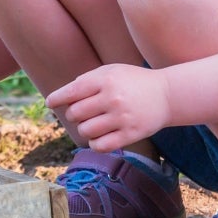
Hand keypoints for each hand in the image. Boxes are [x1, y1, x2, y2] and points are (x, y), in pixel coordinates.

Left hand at [46, 64, 170, 152]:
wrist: (167, 95)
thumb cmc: (132, 82)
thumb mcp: (111, 71)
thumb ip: (86, 80)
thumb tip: (60, 97)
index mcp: (106, 80)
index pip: (72, 92)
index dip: (57, 99)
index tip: (50, 103)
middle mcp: (113, 98)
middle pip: (75, 114)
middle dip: (74, 114)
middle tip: (82, 113)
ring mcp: (122, 118)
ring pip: (85, 131)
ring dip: (84, 129)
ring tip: (92, 124)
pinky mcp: (130, 134)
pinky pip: (100, 146)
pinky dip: (94, 143)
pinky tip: (98, 137)